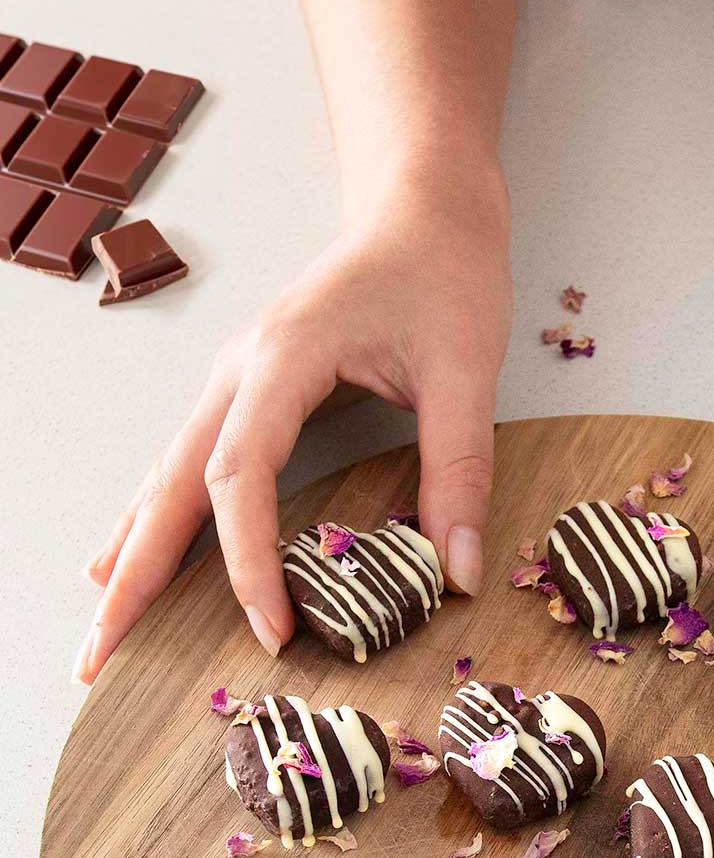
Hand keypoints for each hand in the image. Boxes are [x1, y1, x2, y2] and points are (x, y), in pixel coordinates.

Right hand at [76, 158, 511, 681]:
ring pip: (163, 475)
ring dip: (131, 551)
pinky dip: (155, 517)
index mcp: (281, 360)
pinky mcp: (245, 391)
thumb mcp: (467, 370)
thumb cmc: (443, 272)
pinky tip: (126, 556)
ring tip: (101, 622)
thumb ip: (458, 470)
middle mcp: (237, 371)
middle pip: (168, 483)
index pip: (239, 476)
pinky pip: (184, 463)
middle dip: (135, 574)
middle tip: (101, 653)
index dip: (248, 560)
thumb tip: (456, 572)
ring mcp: (232, 380)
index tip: (272, 629)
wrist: (422, 204)